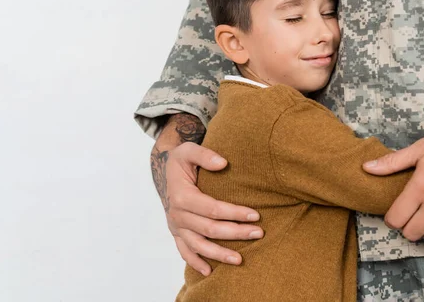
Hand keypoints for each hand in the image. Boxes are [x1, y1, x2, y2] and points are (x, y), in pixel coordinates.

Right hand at [164, 142, 262, 274]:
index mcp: (181, 196)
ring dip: (220, 254)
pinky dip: (195, 263)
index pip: (212, 208)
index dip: (234, 213)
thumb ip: (205, 155)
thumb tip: (223, 163)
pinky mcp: (176, 233)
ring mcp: (176, 227)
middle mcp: (177, 215)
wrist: (164, 171)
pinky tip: (209, 272)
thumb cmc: (181, 160)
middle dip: (235, 233)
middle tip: (259, 233)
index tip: (256, 215)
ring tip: (240, 259)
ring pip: (199, 245)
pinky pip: (184, 252)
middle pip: (210, 229)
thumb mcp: (188, 150)